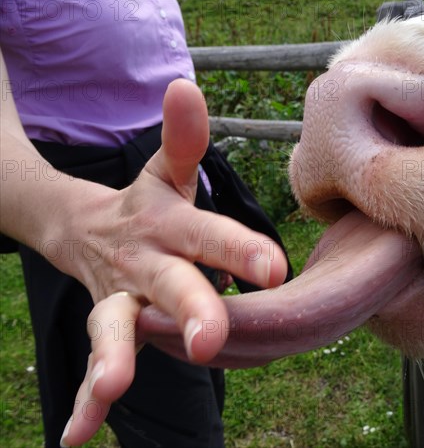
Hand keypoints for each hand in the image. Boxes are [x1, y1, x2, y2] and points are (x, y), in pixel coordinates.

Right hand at [59, 79, 287, 445]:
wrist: (87, 229)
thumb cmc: (149, 205)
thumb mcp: (168, 172)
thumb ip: (184, 139)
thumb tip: (186, 85)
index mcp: (171, 224)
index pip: (210, 234)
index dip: (239, 249)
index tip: (275, 269)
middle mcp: (146, 263)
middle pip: (169, 285)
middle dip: (190, 309)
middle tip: (211, 340)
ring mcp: (121, 298)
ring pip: (118, 328)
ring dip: (115, 358)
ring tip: (111, 389)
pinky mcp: (109, 324)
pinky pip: (97, 360)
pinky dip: (84, 398)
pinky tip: (73, 435)